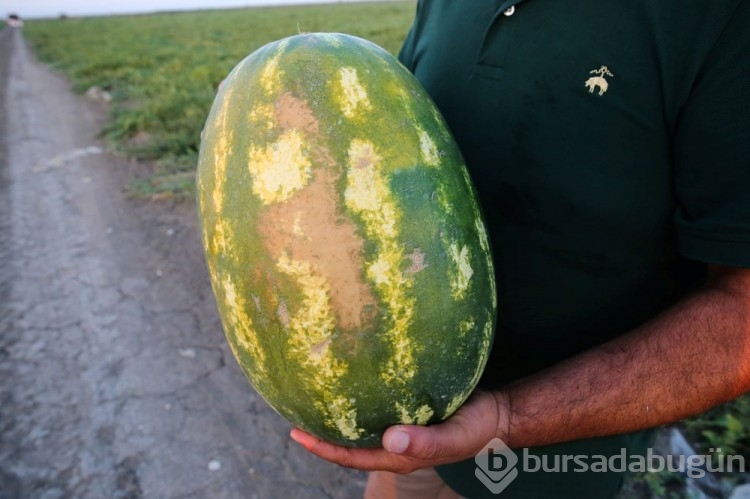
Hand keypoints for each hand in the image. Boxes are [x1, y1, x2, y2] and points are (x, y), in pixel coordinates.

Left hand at [290, 390, 507, 473]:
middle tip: (293, 413)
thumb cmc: (478, 427)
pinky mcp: (408, 411)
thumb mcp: (455, 436)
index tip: (297, 433)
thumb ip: (425, 442)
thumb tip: (389, 440)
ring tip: (312, 398)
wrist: (498, 413)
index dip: (324, 448)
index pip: (353, 456)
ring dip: (336, 417)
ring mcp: (401, 429)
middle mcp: (395, 444)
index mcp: (400, 456)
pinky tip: (349, 381)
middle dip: (321, 433)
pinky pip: (376, 408)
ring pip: (361, 426)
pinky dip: (358, 400)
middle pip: (350, 443)